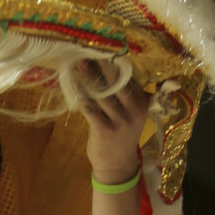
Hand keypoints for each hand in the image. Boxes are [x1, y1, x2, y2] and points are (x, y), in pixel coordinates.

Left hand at [73, 60, 151, 183]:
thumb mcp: (130, 113)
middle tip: (88, 49)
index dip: (113, 62)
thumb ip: (123, 94)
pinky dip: (81, 96)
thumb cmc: (121, 134)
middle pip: (117, 80)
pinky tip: (72, 86)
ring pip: (102, 92)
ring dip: (87, 77)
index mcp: (142, 102)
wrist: (118, 165)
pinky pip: (90, 109)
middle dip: (102, 63)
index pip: (127, 76)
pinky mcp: (106, 130)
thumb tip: (103, 66)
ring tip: (77, 63)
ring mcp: (121, 120)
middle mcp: (134, 109)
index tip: (99, 48)